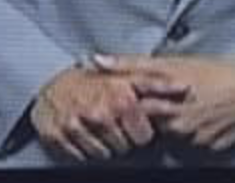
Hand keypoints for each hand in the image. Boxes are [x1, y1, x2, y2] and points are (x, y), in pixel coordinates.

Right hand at [28, 64, 159, 161]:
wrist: (50, 89)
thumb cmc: (91, 83)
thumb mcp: (125, 77)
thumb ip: (155, 82)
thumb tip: (184, 86)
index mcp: (119, 94)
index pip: (146, 125)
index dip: (150, 127)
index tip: (147, 125)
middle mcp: (99, 110)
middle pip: (129, 146)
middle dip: (125, 137)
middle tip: (116, 124)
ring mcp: (77, 123)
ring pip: (105, 155)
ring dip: (105, 146)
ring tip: (99, 128)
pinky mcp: (58, 135)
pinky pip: (82, 158)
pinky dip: (84, 150)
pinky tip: (84, 135)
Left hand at [96, 54, 234, 151]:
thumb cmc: (211, 71)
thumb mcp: (169, 62)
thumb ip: (130, 64)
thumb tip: (96, 61)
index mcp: (166, 103)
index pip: (132, 113)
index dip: (125, 108)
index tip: (122, 103)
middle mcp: (180, 126)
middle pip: (149, 128)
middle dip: (148, 118)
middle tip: (161, 104)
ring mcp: (196, 141)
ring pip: (170, 137)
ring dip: (170, 126)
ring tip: (184, 108)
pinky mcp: (210, 150)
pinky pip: (191, 146)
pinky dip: (190, 134)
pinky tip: (197, 118)